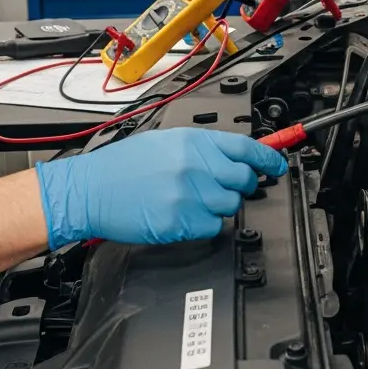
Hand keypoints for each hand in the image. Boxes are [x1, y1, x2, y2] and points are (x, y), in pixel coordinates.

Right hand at [33, 127, 287, 248]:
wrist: (88, 190)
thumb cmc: (121, 167)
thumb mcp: (164, 142)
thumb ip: (202, 147)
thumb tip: (234, 155)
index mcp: (192, 141)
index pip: (246, 147)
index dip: (269, 157)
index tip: (279, 164)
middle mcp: (194, 165)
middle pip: (244, 179)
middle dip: (241, 185)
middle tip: (226, 186)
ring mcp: (188, 195)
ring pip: (230, 205)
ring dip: (218, 205)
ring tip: (193, 200)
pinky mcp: (179, 221)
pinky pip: (212, 227)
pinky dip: (203, 225)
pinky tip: (183, 215)